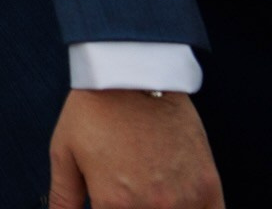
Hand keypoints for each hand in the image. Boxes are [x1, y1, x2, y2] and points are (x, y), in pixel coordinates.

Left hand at [49, 89, 221, 208]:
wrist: (134, 75)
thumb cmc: (94, 110)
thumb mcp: (64, 152)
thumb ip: (63, 197)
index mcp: (114, 204)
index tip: (106, 204)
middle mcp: (153, 207)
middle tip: (127, 192)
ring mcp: (184, 199)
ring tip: (148, 193)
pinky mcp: (208, 186)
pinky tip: (178, 204)